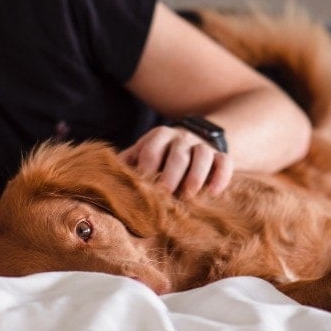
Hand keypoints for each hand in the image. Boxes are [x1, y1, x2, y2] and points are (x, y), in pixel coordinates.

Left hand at [119, 125, 233, 196]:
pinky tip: (213, 193)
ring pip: (203, 155)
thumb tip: (105, 181)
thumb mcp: (142, 153)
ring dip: (196, 175)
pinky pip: (225, 163)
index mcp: (159, 136)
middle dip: (171, 174)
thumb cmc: (160, 156)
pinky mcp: (220, 156)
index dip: (147, 167)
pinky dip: (221, 177)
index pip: (151, 149)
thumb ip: (127, 164)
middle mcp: (182, 138)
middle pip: (178, 154)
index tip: (143, 186)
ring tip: (189, 194)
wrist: (192, 142)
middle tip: (165, 193)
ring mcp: (202, 146)